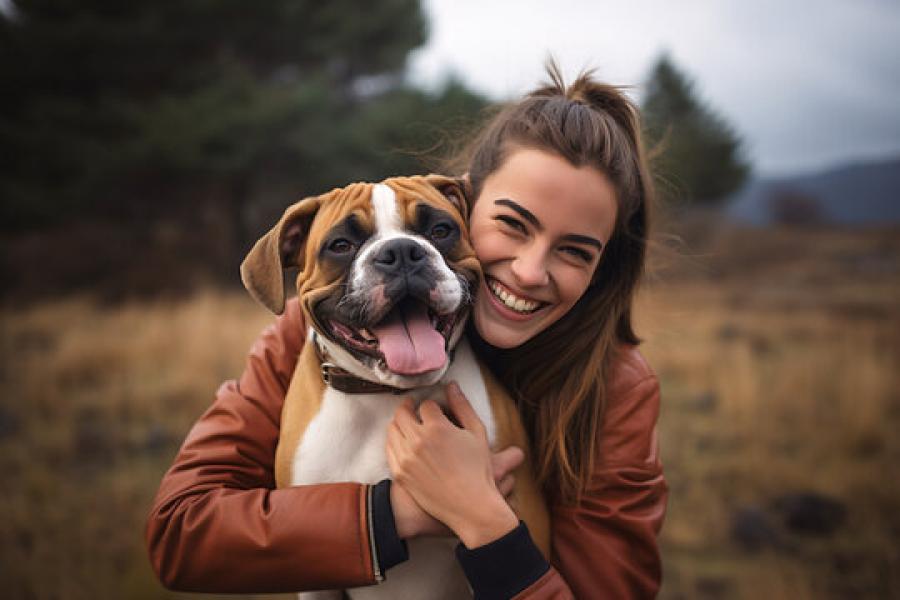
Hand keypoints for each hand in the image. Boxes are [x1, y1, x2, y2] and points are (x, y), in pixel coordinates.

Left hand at [386, 382, 520, 547]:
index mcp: (437, 428)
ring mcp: (405, 458)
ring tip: (408, 422)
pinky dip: (395, 440)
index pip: (426, 404)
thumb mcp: (477, 433)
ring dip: (400, 421)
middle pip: (403, 412)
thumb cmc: (478, 470)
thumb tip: (451, 385)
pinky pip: (389, 448)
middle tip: (414, 406)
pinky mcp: (399, 473)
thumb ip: (462, 406)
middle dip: (409, 406)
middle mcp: (417, 440)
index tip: (436, 408)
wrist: (469, 506)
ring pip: (392, 428)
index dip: (432, 404)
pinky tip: (404, 441)